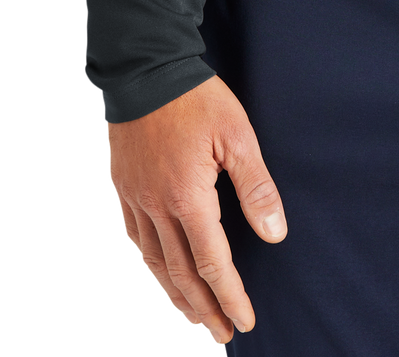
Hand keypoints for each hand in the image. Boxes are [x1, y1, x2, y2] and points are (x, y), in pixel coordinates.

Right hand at [107, 74, 287, 342]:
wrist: (145, 68)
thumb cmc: (197, 99)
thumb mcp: (238, 135)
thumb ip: (256, 187)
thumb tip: (274, 235)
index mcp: (188, 198)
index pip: (213, 264)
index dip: (230, 297)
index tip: (245, 322)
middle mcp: (157, 207)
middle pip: (182, 274)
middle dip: (205, 308)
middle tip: (222, 334)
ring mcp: (136, 199)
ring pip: (155, 264)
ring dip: (176, 296)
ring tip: (195, 317)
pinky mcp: (123, 188)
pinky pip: (136, 240)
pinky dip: (151, 265)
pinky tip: (161, 274)